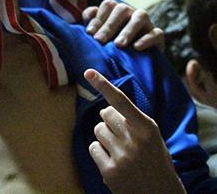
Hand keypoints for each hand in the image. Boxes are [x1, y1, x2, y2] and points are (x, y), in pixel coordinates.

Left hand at [83, 0, 163, 50]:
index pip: (108, 5)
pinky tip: (136, 47)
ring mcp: (147, 22)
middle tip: (100, 40)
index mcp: (117, 9)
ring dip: (128, 30)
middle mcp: (132, 12)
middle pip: (122, 9)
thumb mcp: (100, 32)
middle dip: (109, 25)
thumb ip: (92, 20)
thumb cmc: (112, 42)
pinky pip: (156, 33)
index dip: (98, 18)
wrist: (136, 60)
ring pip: (140, 17)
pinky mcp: (158, 36)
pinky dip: (147, 39)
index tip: (89, 33)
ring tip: (118, 44)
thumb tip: (91, 12)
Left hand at [84, 69, 184, 193]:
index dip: (103, 85)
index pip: (121, 101)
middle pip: (105, 114)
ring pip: (98, 130)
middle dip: (110, 121)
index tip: (88, 72)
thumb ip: (132, 121)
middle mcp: (134, 140)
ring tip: (121, 150)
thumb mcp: (152, 136)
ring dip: (105, 137)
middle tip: (122, 135)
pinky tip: (114, 161)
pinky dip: (100, 152)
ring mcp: (121, 156)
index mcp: (147, 128)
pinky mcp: (109, 171)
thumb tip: (104, 108)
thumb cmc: (154, 160)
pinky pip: (93, 148)